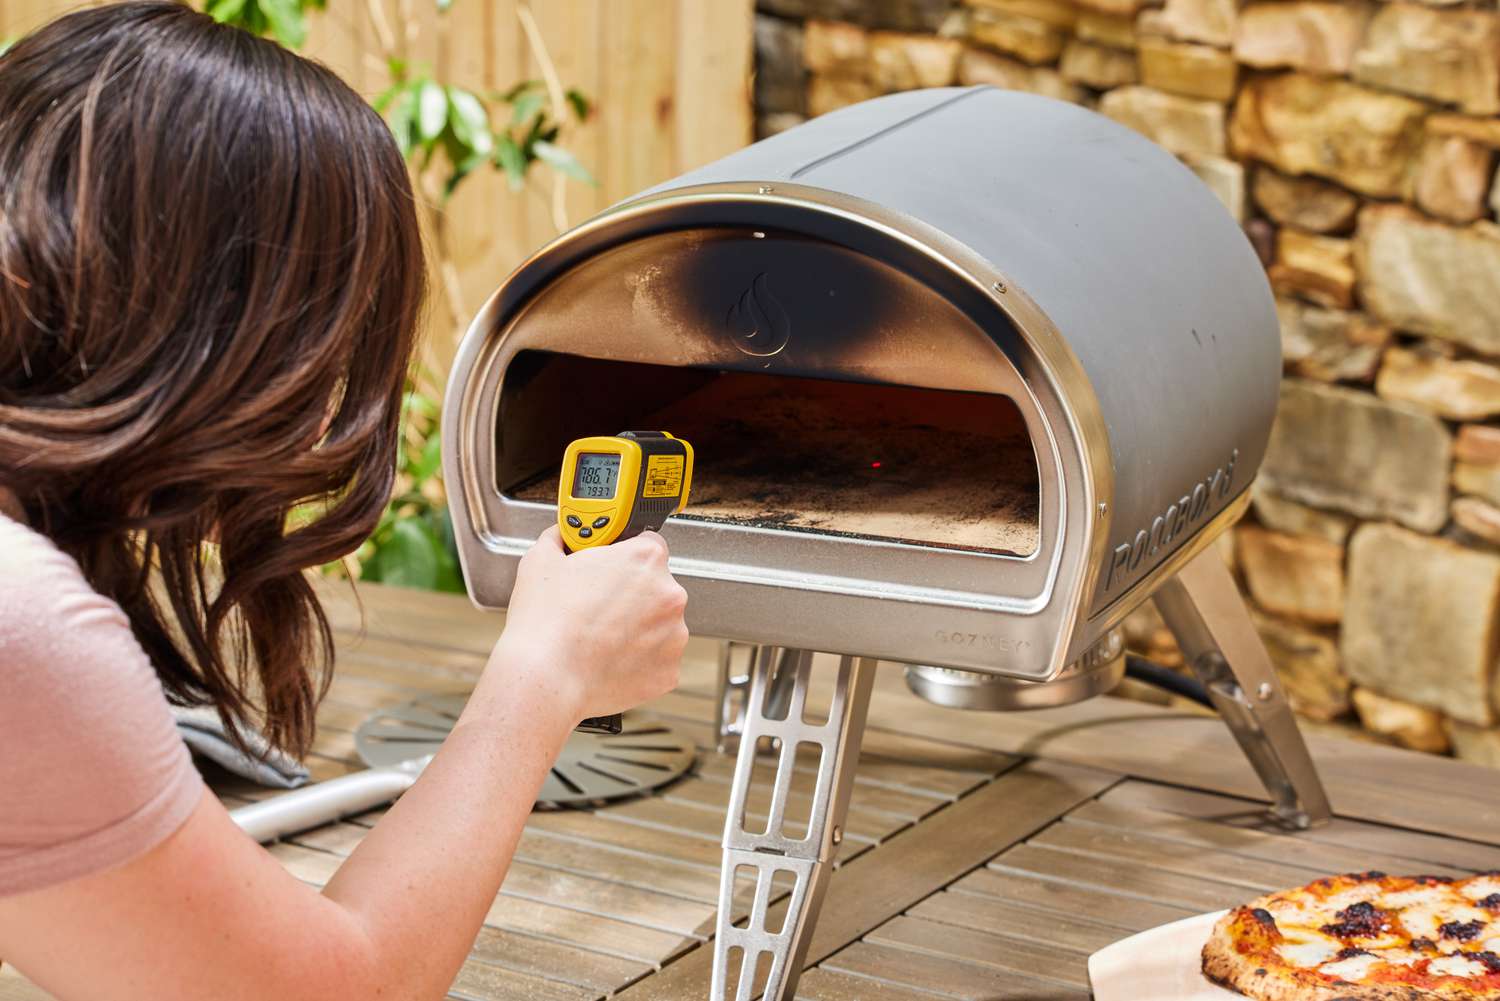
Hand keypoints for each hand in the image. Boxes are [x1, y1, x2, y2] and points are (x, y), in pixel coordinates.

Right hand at [496, 526, 687, 722]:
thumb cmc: (545, 624)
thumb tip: (560, 536)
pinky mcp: (668, 672)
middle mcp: (669, 595)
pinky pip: (657, 661)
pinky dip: (638, 662)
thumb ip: (559, 539)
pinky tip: (608, 660)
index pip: (648, 544)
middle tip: (597, 607)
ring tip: (599, 637)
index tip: (611, 567)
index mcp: (645, 559)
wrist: (545, 680)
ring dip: (637, 629)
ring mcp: (673, 636)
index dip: (625, 555)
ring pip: (659, 626)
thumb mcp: (541, 562)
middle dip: (631, 595)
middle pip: (656, 587)